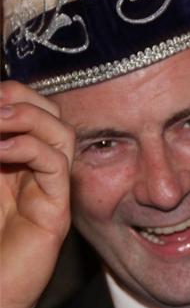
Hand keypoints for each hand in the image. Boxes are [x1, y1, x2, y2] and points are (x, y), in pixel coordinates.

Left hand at [0, 81, 74, 307]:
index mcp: (13, 164)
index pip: (30, 111)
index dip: (10, 94)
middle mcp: (35, 174)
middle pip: (52, 115)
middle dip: (21, 98)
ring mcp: (48, 192)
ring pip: (61, 134)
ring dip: (28, 117)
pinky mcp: (55, 212)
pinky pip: (57, 165)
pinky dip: (30, 147)